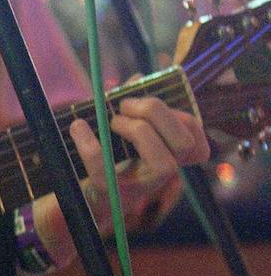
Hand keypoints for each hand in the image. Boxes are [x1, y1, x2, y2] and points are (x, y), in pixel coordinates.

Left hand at [30, 92, 208, 268]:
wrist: (77, 196)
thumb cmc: (105, 154)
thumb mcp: (119, 125)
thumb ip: (130, 102)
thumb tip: (138, 79)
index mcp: (168, 154)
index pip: (196, 136)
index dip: (180, 115)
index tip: (148, 104)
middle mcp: (162, 174)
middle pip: (186, 144)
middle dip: (156, 113)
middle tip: (124, 107)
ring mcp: (140, 188)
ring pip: (164, 163)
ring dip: (136, 130)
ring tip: (111, 122)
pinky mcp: (111, 195)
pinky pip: (106, 170)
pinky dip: (89, 144)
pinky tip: (77, 128)